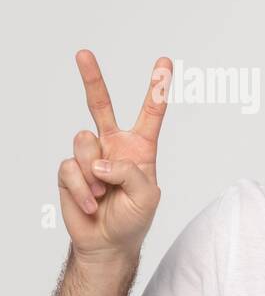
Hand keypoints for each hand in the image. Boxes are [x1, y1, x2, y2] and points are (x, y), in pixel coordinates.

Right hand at [57, 50, 171, 262]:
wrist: (107, 242)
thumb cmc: (133, 219)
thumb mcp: (147, 197)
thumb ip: (130, 173)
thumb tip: (99, 160)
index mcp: (140, 148)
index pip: (150, 113)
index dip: (157, 88)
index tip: (164, 63)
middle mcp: (113, 146)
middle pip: (101, 105)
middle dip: (91, 78)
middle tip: (83, 53)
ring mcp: (89, 156)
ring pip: (84, 142)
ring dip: (94, 173)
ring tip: (103, 193)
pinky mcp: (70, 170)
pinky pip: (71, 168)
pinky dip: (82, 189)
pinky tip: (90, 202)